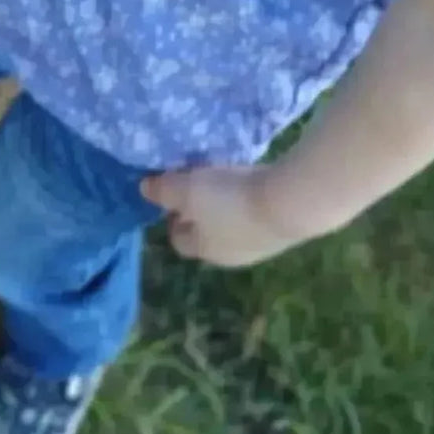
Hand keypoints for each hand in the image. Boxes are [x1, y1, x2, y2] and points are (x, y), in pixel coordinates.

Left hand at [141, 165, 323, 268]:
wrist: (289, 202)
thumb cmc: (229, 198)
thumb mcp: (188, 190)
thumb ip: (164, 190)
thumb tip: (143, 189)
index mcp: (203, 250)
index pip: (179, 240)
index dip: (173, 217)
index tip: (174, 193)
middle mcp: (231, 255)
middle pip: (207, 236)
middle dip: (200, 213)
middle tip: (200, 184)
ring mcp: (260, 246)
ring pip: (234, 227)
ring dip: (227, 208)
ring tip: (227, 178)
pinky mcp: (283, 231)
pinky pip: (257, 217)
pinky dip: (252, 202)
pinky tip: (255, 181)